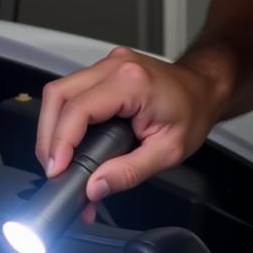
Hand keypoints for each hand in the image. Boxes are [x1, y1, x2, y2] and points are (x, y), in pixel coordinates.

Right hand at [35, 46, 221, 202]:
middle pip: (57, 95)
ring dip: (51, 127)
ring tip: (59, 159)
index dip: (60, 141)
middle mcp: (114, 66)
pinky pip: (71, 92)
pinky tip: (69, 142)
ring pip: (58, 92)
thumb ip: (129, 172)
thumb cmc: (193, 112)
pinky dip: (63, 119)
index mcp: (132, 82)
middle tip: (53, 168)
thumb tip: (94, 187)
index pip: (78, 109)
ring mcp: (106, 65)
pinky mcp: (101, 71)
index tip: (56, 169)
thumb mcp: (168, 152)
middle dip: (47, 135)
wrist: (204, 89)